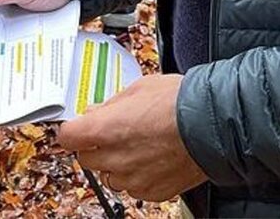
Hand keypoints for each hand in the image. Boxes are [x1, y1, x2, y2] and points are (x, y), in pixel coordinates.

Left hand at [57, 73, 205, 201]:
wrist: (212, 126)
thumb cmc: (179, 102)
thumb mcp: (139, 88)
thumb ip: (111, 104)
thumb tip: (96, 112)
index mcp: (104, 129)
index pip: (67, 137)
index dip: (73, 130)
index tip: (80, 127)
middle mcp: (113, 158)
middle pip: (86, 159)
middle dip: (96, 146)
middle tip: (115, 133)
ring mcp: (132, 179)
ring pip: (109, 176)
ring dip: (116, 163)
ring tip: (139, 146)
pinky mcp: (151, 192)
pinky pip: (133, 188)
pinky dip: (137, 176)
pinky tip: (153, 159)